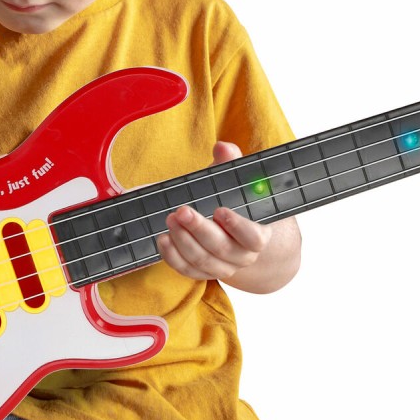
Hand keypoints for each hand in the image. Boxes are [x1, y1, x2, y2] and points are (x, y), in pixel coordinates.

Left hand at [156, 141, 272, 282]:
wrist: (237, 234)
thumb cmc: (234, 202)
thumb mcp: (235, 182)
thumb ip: (231, 164)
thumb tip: (222, 147)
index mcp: (257, 235)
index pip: (254, 238)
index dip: (238, 226)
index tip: (220, 210)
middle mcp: (242, 256)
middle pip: (222, 249)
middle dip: (199, 230)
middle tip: (181, 211)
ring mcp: (222, 267)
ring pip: (203, 261)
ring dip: (183, 242)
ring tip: (169, 220)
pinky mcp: (202, 272)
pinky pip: (186, 270)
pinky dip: (172, 257)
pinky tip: (162, 239)